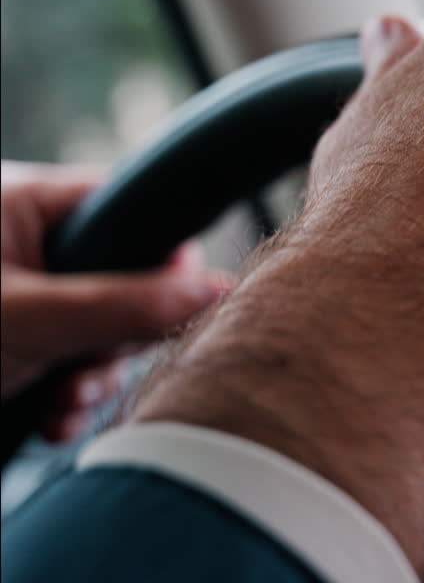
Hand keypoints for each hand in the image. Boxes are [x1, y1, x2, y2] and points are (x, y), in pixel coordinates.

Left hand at [0, 162, 229, 440]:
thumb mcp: (27, 319)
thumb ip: (122, 303)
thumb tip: (211, 288)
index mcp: (24, 201)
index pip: (129, 209)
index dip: (161, 260)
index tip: (172, 308)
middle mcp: (22, 239)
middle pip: (119, 277)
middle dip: (115, 339)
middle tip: (95, 373)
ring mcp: (15, 289)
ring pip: (93, 325)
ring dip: (89, 376)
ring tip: (67, 406)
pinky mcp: (8, 335)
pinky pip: (62, 353)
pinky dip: (63, 390)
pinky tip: (52, 416)